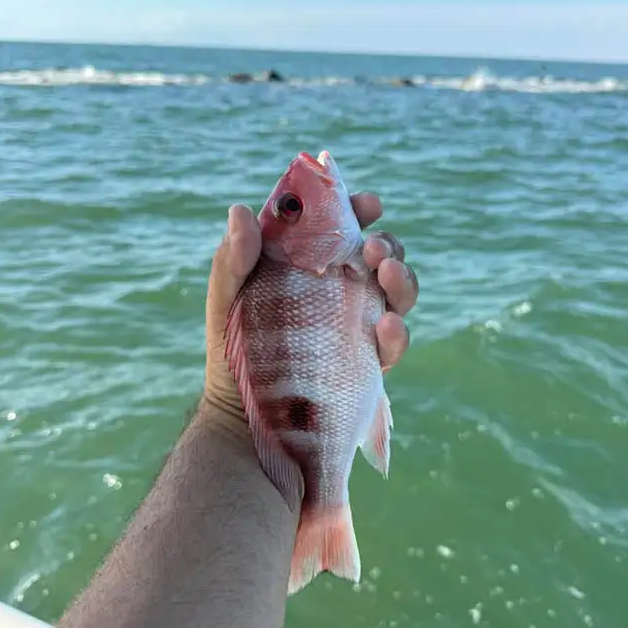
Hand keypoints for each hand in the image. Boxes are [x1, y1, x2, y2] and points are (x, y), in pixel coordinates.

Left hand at [204, 192, 418, 430]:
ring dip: (401, 278)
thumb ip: (232, 260)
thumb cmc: (232, 354)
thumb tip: (240, 210)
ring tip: (388, 274)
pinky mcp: (368, 363)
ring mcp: (358, 326)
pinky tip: (385, 325)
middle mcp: (340, 292)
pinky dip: (396, 332)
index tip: (367, 204)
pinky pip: (392, 343)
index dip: (357, 210)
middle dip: (387, 244)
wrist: (244, 423)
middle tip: (374, 248)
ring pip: (396, 293)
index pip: (340, 229)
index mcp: (310, 267)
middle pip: (379, 257)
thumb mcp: (226, 303)